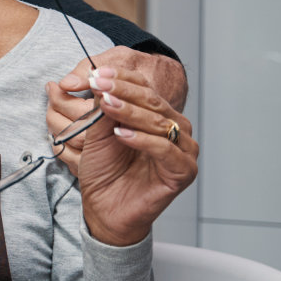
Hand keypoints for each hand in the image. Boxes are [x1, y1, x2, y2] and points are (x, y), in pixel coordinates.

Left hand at [48, 49, 187, 173]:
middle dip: (124, 91)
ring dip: (131, 112)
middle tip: (100, 84)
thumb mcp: (97, 132)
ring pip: (160, 122)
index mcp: (159, 116)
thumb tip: (100, 79)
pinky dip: (142, 139)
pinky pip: (165, 150)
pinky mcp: (184, 171)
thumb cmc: (104, 170)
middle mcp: (175, 129)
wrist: (104, 207)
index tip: (97, 73)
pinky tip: (121, 134)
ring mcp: (183, 150)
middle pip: (153, 102)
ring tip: (107, 104)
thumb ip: (103, 108)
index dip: (121, 78)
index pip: (144, 88)